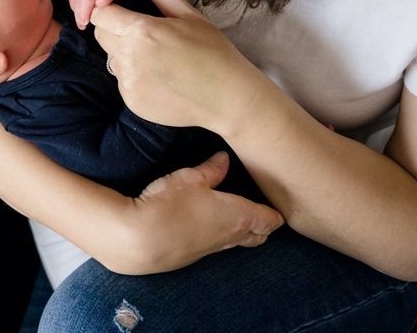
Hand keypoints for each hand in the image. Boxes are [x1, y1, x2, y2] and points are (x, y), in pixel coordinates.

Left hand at [91, 0, 273, 134]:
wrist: (228, 98)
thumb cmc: (213, 52)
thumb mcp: (188, 15)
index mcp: (142, 31)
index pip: (101, 14)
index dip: (109, 10)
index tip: (124, 12)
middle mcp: (130, 58)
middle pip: (101, 36)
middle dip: (115, 30)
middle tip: (146, 34)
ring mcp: (129, 83)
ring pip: (111, 59)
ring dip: (125, 54)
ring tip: (158, 58)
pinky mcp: (132, 102)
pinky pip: (122, 81)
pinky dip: (134, 77)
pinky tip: (161, 77)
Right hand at [113, 152, 284, 273]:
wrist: (138, 239)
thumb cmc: (170, 205)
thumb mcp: (191, 178)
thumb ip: (211, 170)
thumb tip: (224, 159)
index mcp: (238, 216)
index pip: (270, 220)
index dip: (276, 212)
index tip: (277, 203)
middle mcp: (230, 237)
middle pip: (258, 236)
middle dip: (262, 225)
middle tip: (259, 210)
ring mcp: (211, 250)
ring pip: (236, 242)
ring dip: (240, 231)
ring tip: (233, 215)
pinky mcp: (192, 256)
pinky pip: (215, 247)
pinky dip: (217, 236)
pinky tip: (202, 224)